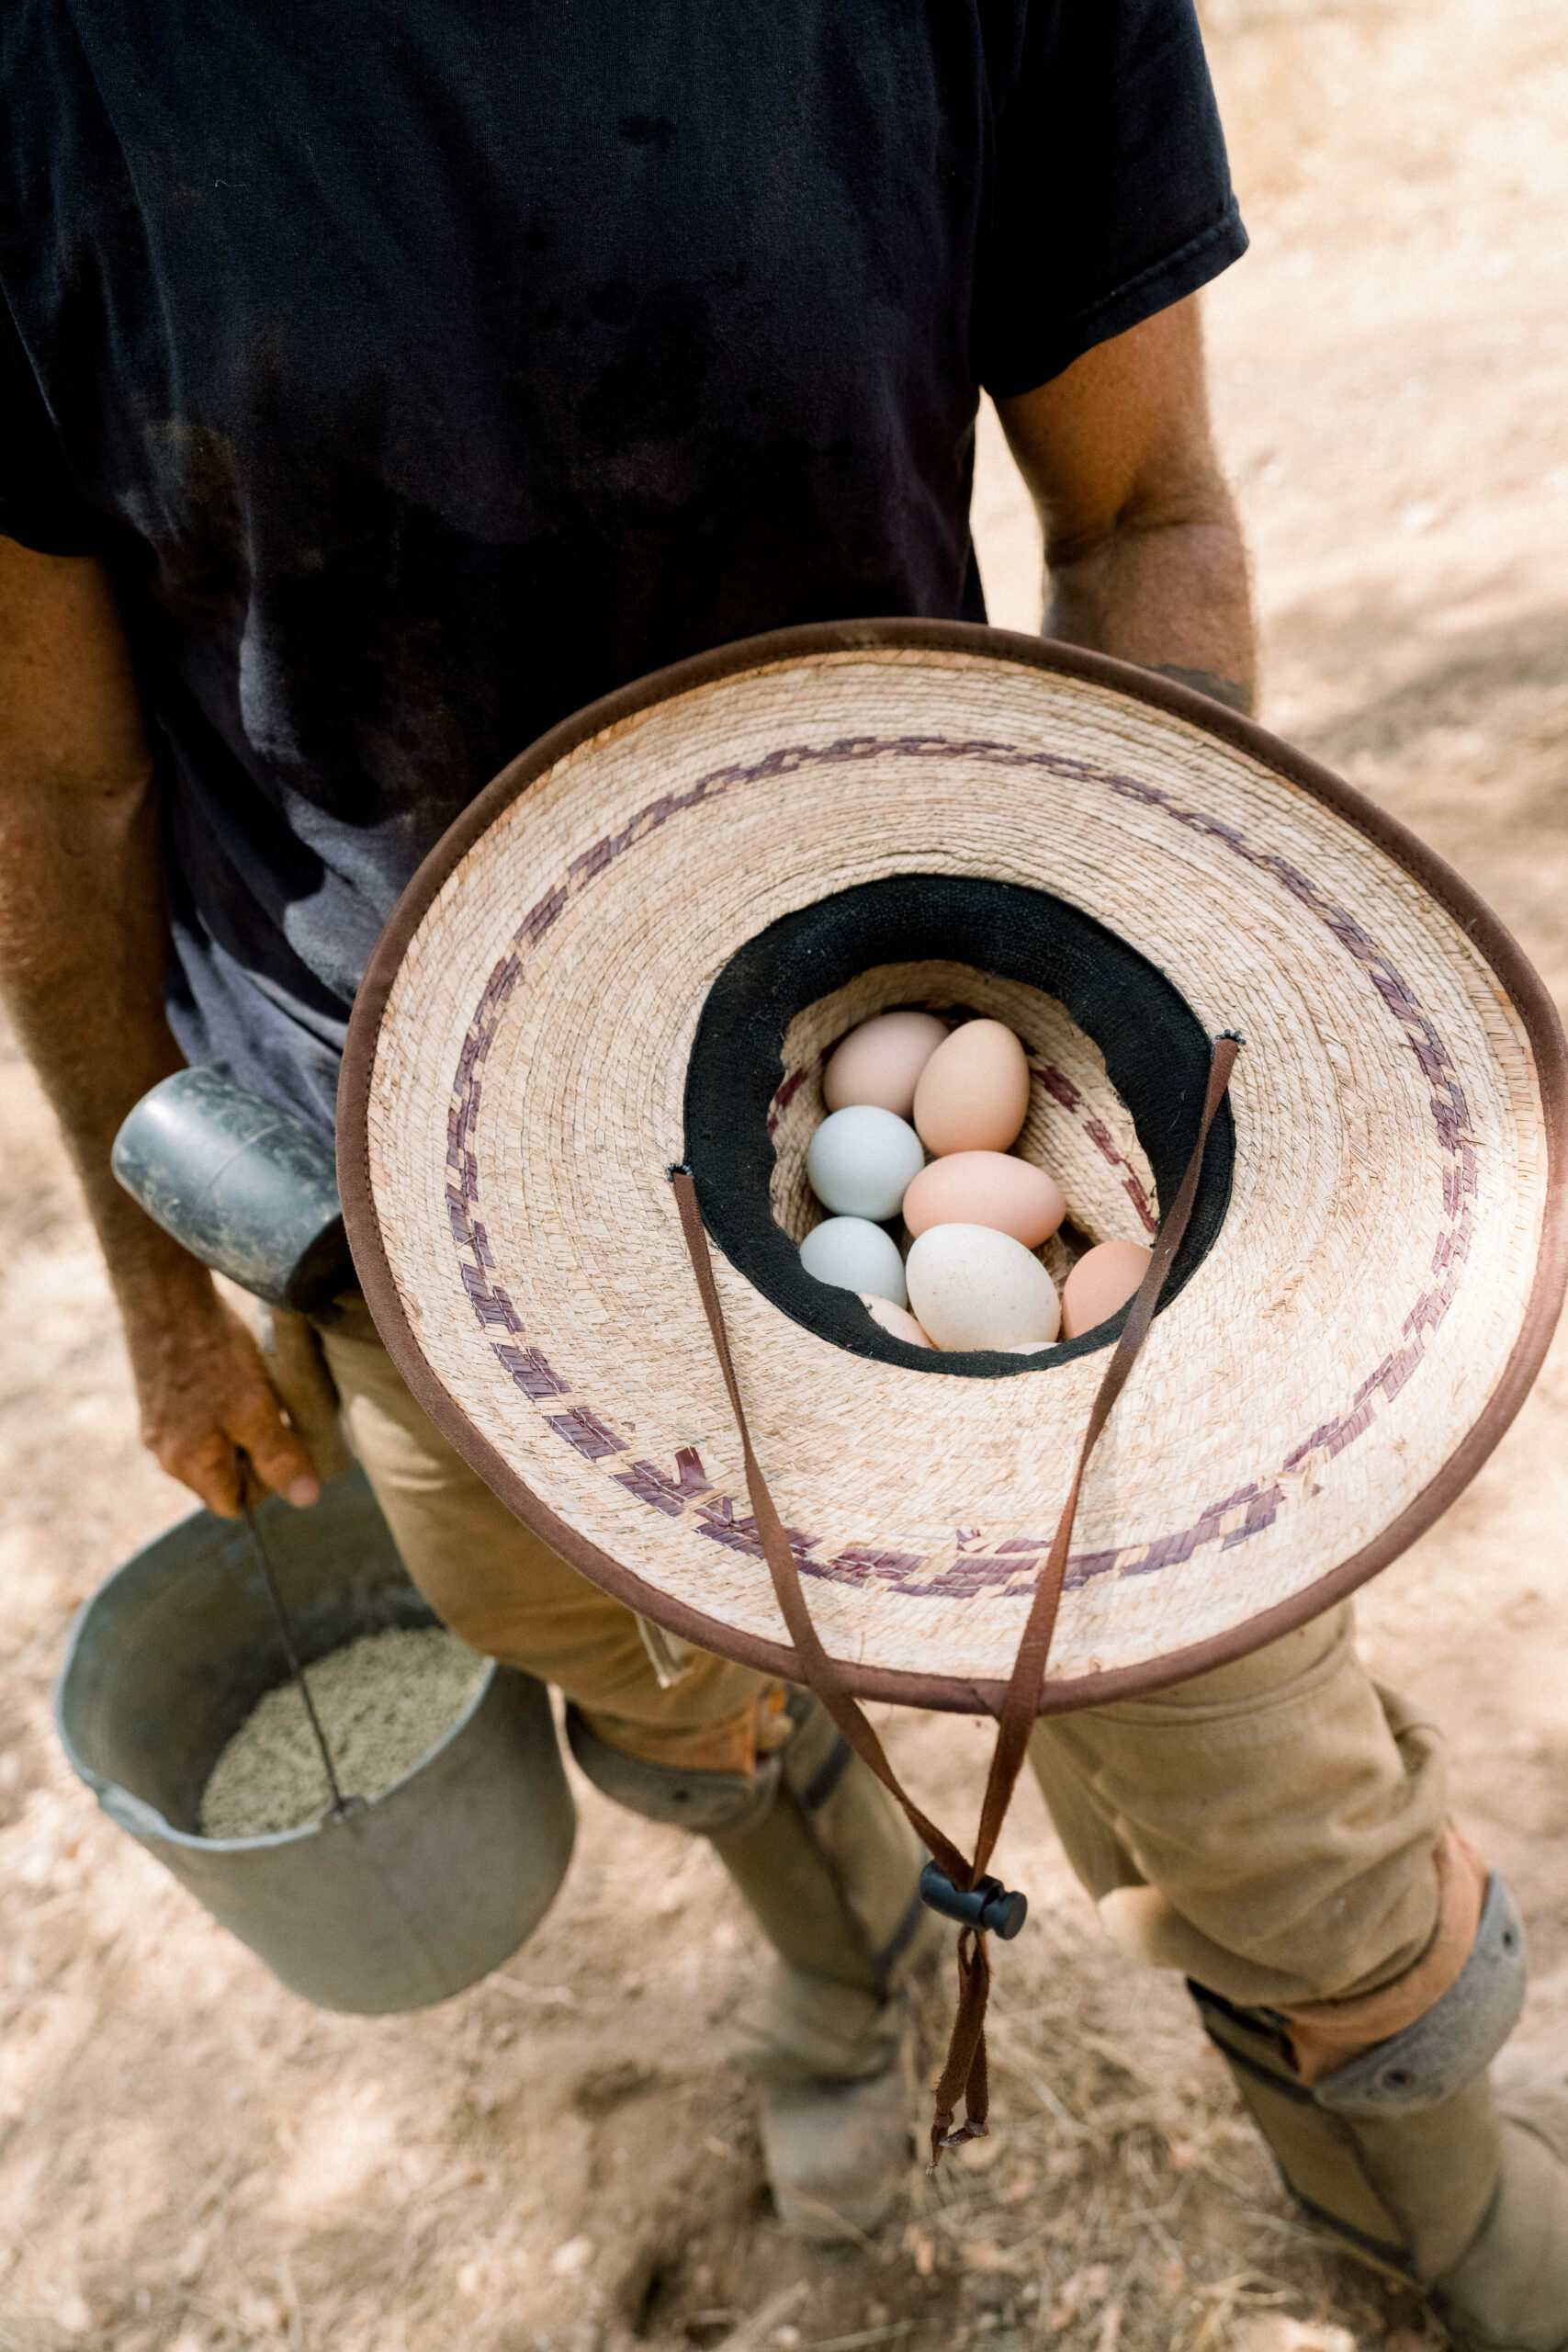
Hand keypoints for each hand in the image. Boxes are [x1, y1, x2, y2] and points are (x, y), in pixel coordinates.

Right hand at [126, 1269, 321, 1516]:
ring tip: (251, 1391)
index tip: (281, 1444)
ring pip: (209, 1449)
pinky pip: (195, 1424)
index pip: (231, 1504)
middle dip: (250, 1454)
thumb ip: (278, 1456)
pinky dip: (218, 1410)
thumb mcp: (256, 1409)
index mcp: (189, 1465)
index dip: (263, 1484)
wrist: (165, 1298)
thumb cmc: (212, 1355)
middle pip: (219, 1478)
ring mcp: (157, 1428)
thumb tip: (305, 1498)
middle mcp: (165, 1455)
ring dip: (236, 1430)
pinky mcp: (157, 1402)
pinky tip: (228, 1376)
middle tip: (270, 1413)